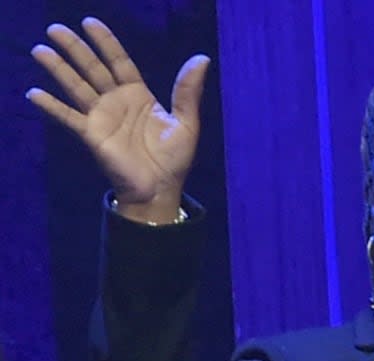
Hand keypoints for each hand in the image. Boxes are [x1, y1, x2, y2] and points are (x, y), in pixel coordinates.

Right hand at [27, 17, 209, 222]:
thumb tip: (202, 58)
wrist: (160, 188)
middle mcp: (117, 102)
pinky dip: (52, 106)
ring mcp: (102, 118)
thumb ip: (188, 91)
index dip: (106, 42)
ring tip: (41, 50)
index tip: (90, 23)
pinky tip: (35, 93)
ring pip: (77, 87)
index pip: (119, 61)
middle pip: (93, 68)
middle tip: (56, 29)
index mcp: (139, 95)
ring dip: (58, 69)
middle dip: (76, 49)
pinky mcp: (91, 135)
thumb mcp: (186, 121)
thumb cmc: (174, 158)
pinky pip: (68, 117)